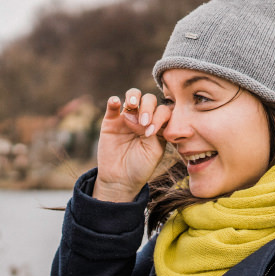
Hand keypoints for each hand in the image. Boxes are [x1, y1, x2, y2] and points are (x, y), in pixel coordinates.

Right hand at [92, 88, 171, 202]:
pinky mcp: (111, 120)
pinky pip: (113, 105)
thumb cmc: (141, 167)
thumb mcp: (154, 151)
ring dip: (133, 96)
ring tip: (132, 105)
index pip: (163, 110)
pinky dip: (114, 100)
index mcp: (159, 125)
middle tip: (143, 123)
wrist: (120, 179)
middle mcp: (144, 118)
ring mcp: (127, 117)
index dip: (159, 116)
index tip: (151, 132)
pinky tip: (116, 102)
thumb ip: (151, 131)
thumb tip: (138, 117)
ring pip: (132, 96)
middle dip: (148, 107)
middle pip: (149, 100)